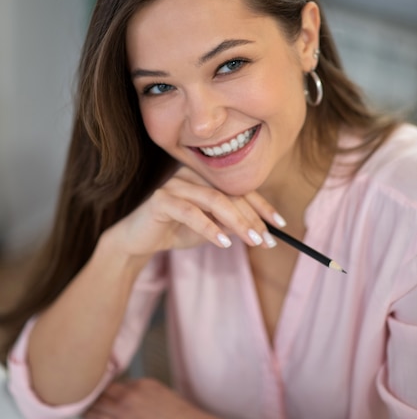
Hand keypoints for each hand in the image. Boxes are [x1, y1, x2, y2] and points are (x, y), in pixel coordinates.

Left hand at [84, 378, 204, 418]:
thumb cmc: (176, 412)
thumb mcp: (156, 387)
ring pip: (95, 408)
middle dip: (89, 390)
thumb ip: (136, 385)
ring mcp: (123, 415)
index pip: (111, 379)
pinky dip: (90, 417)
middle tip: (78, 387)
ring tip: (77, 400)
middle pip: (100, 392)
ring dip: (86, 404)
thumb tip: (121, 387)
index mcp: (139, 384)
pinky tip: (86, 415)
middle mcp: (129, 398)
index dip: (100, 378)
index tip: (92, 377)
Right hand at [111, 166, 284, 259]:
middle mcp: (191, 174)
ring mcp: (175, 184)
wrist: (137, 241)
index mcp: (205, 177)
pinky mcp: (161, 199)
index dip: (262, 205)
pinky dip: (209, 228)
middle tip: (266, 239)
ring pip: (214, 200)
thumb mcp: (210, 229)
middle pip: (230, 193)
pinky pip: (190, 212)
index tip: (279, 224)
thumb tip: (260, 230)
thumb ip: (230, 225)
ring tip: (252, 241)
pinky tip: (224, 243)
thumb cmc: (175, 231)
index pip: (239, 188)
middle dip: (252, 218)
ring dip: (237, 222)